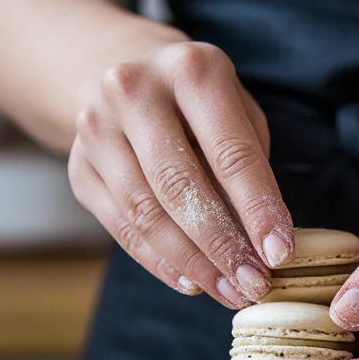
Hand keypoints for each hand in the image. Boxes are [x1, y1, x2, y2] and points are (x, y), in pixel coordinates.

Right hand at [67, 33, 294, 306]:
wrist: (117, 68)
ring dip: (193, 263)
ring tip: (228, 291)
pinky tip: (192, 281)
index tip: (280, 255)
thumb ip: (249, 164)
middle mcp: (134, 91)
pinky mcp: (78, 167)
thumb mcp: (235, 109)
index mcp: (191, 69)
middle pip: (181, 187)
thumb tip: (262, 243)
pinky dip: (159, 261)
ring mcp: (96, 129)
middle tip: (254, 285)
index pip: (230, 154)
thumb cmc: (197, 99)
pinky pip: (121, 227)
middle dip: (222, 246)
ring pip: (146, 214)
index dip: (258, 210)